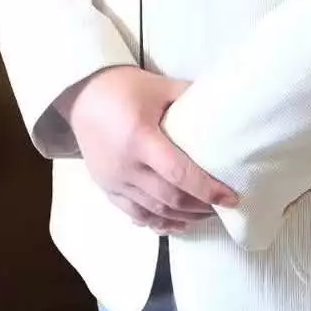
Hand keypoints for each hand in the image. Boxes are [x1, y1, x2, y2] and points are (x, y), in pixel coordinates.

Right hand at [58, 66, 238, 234]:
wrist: (79, 93)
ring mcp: (114, 181)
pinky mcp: (106, 187)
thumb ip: (188, 97)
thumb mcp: (157, 86)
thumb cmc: (121, 86)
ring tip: (205, 215)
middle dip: (200, 207)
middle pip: (170, 199)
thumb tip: (221, 105)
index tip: (232, 198)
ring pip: (154, 212)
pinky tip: (176, 223)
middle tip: (222, 207)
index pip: (180, 174)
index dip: (208, 189)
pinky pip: (135, 214)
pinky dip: (158, 223)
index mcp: (140, 138)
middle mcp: (127, 166)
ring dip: (183, 218)